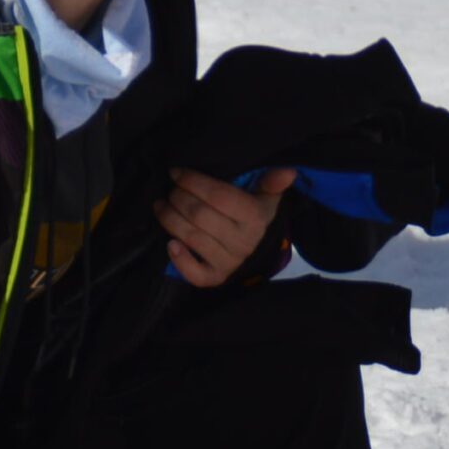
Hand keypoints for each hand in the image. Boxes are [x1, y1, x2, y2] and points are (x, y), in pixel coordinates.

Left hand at [156, 167, 291, 287]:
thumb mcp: (266, 196)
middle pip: (200, 215)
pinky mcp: (217, 278)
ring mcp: (229, 262)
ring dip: (169, 219)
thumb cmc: (256, 214)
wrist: (258, 249)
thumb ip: (272, 182)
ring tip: (160, 206)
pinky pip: (195, 274)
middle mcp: (243, 241)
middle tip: (170, 190)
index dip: (193, 181)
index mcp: (255, 217)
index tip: (176, 172)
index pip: (218, 195)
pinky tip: (170, 243)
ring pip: (191, 237)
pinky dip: (179, 259)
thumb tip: (288, 171)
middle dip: (178, 198)